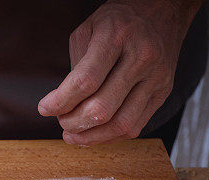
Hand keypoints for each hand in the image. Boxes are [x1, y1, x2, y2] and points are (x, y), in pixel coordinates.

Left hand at [38, 0, 199, 145]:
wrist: (161, 12)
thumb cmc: (118, 22)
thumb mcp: (88, 30)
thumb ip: (75, 67)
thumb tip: (62, 105)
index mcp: (117, 36)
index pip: (86, 81)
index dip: (61, 101)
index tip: (45, 108)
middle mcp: (141, 57)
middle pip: (102, 108)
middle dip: (74, 122)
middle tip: (62, 122)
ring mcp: (156, 77)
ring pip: (121, 124)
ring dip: (91, 137)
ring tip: (73, 135)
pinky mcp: (163, 92)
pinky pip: (135, 127)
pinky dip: (110, 137)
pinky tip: (94, 133)